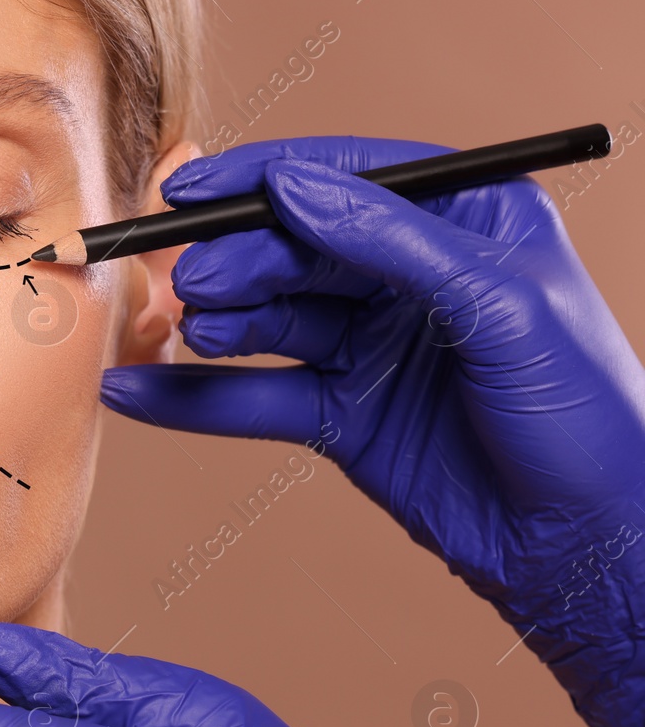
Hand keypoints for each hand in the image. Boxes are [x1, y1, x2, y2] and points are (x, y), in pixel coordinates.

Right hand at [99, 136, 644, 726]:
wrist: (587, 549)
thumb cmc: (584, 418)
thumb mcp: (499, 308)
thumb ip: (392, 242)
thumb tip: (293, 187)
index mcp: (468, 223)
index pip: (352, 177)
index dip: (268, 178)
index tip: (193, 189)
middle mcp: (413, 277)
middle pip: (298, 249)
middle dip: (240, 262)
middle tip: (193, 284)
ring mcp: (373, 347)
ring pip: (271, 319)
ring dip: (217, 324)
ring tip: (179, 331)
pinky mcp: (342, 416)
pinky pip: (256, 397)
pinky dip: (195, 398)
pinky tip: (138, 392)